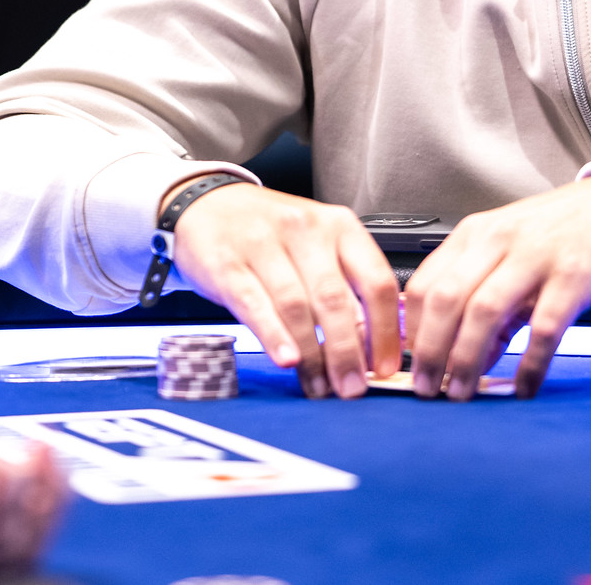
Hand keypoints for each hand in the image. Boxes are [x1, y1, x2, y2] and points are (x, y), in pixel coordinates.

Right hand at [169, 183, 399, 398]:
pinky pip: (255, 305)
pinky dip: (274, 336)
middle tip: (352, 387)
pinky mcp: (227, 263)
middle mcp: (305, 229)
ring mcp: (264, 244)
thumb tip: (370, 344)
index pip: (376, 280)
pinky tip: (287, 360)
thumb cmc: (268, 232)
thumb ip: (344, 286)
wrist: (205, 203)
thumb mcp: (316, 245)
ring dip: (312, 354)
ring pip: (297, 306)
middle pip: (335, 299)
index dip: (385, 330)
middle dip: (347, 352)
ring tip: (319, 385)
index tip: (385, 365)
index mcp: (339, 226)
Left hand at [404, 176, 590, 399]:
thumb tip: (466, 356)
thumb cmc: (563, 233)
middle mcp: (500, 241)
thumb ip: (484, 298)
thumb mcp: (510, 252)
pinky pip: (543, 329)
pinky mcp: (573, 277)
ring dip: (467, 360)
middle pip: (447, 300)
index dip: (412, 330)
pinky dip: (528, 364)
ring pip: (484, 313)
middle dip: (430, 351)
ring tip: (462, 393)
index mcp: (476, 234)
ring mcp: (536, 258)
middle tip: (427, 388)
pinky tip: (522, 388)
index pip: (425, 283)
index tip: (410, 363)